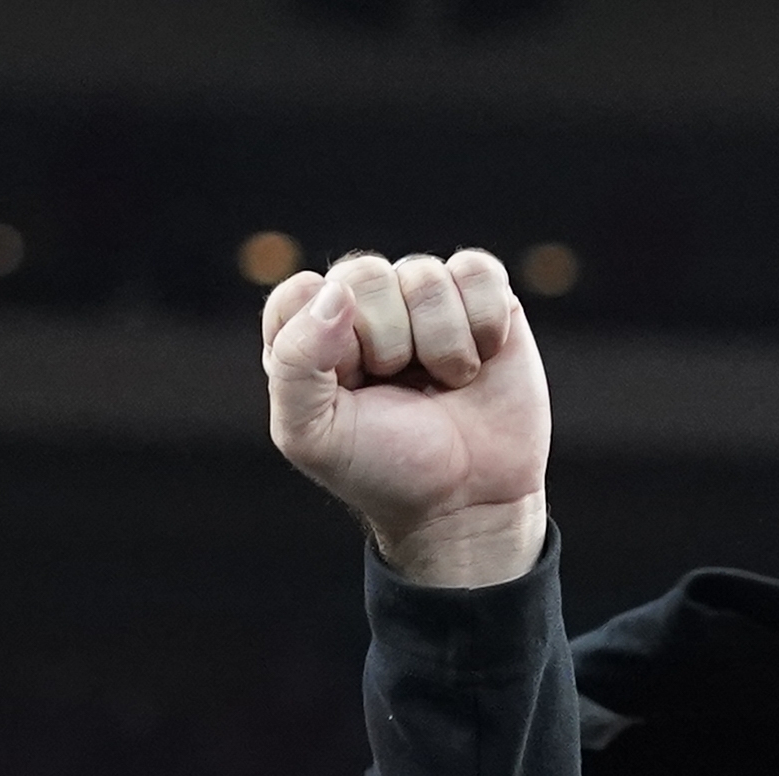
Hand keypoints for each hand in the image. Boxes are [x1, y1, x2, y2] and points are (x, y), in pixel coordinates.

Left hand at [262, 249, 550, 587]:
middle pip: (367, 275)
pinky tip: (481, 359)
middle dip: (389, 343)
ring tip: (447, 384)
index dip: (328, 341)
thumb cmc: (386, 470)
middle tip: (402, 388)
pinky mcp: (482, 300)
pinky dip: (484, 321)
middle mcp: (366, 306)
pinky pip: (478, 270)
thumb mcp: (312, 435)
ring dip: (442, 344)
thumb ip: (295, 362)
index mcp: (312, 333)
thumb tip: (338, 292)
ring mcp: (424, 300)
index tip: (350, 389)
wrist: (468, 502)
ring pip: (426, 276)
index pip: (302, 293)